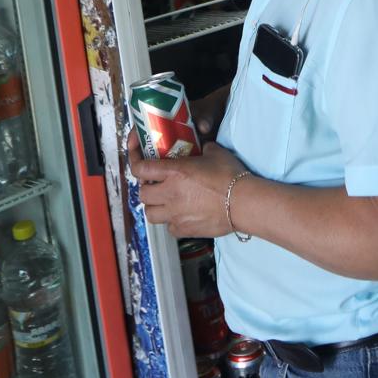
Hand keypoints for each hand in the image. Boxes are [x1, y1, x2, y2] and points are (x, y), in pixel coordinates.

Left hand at [126, 134, 246, 239]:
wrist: (244, 203)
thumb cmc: (231, 176)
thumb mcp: (214, 152)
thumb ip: (202, 148)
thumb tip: (202, 148)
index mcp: (174, 172)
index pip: (140, 167)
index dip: (134, 158)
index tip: (137, 152)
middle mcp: (170, 194)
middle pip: (142, 193)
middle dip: (147, 187)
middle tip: (156, 182)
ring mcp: (175, 214)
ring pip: (150, 214)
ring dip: (154, 206)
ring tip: (165, 201)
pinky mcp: (184, 229)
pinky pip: (168, 227)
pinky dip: (171, 221)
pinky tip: (181, 214)